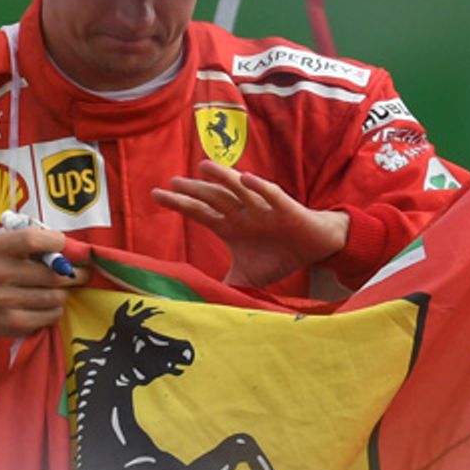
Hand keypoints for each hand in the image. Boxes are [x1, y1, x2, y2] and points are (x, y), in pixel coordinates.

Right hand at [0, 224, 87, 343]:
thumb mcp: (6, 251)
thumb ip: (36, 244)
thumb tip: (76, 252)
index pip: (32, 239)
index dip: (56, 242)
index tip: (62, 247)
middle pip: (54, 274)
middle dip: (70, 276)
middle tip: (73, 275)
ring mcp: (4, 300)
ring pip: (56, 296)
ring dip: (59, 295)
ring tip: (49, 293)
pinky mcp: (13, 322)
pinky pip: (52, 315)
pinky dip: (53, 312)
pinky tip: (41, 308)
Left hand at [151, 160, 348, 286]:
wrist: (314, 247)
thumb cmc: (277, 256)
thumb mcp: (245, 276)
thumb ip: (224, 286)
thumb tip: (200, 303)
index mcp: (229, 225)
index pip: (198, 212)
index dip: (179, 203)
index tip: (156, 194)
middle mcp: (241, 213)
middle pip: (213, 198)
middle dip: (194, 190)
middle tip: (173, 182)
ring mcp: (262, 208)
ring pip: (239, 190)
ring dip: (223, 177)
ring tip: (204, 166)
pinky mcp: (286, 208)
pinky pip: (271, 195)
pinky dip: (260, 188)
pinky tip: (246, 178)